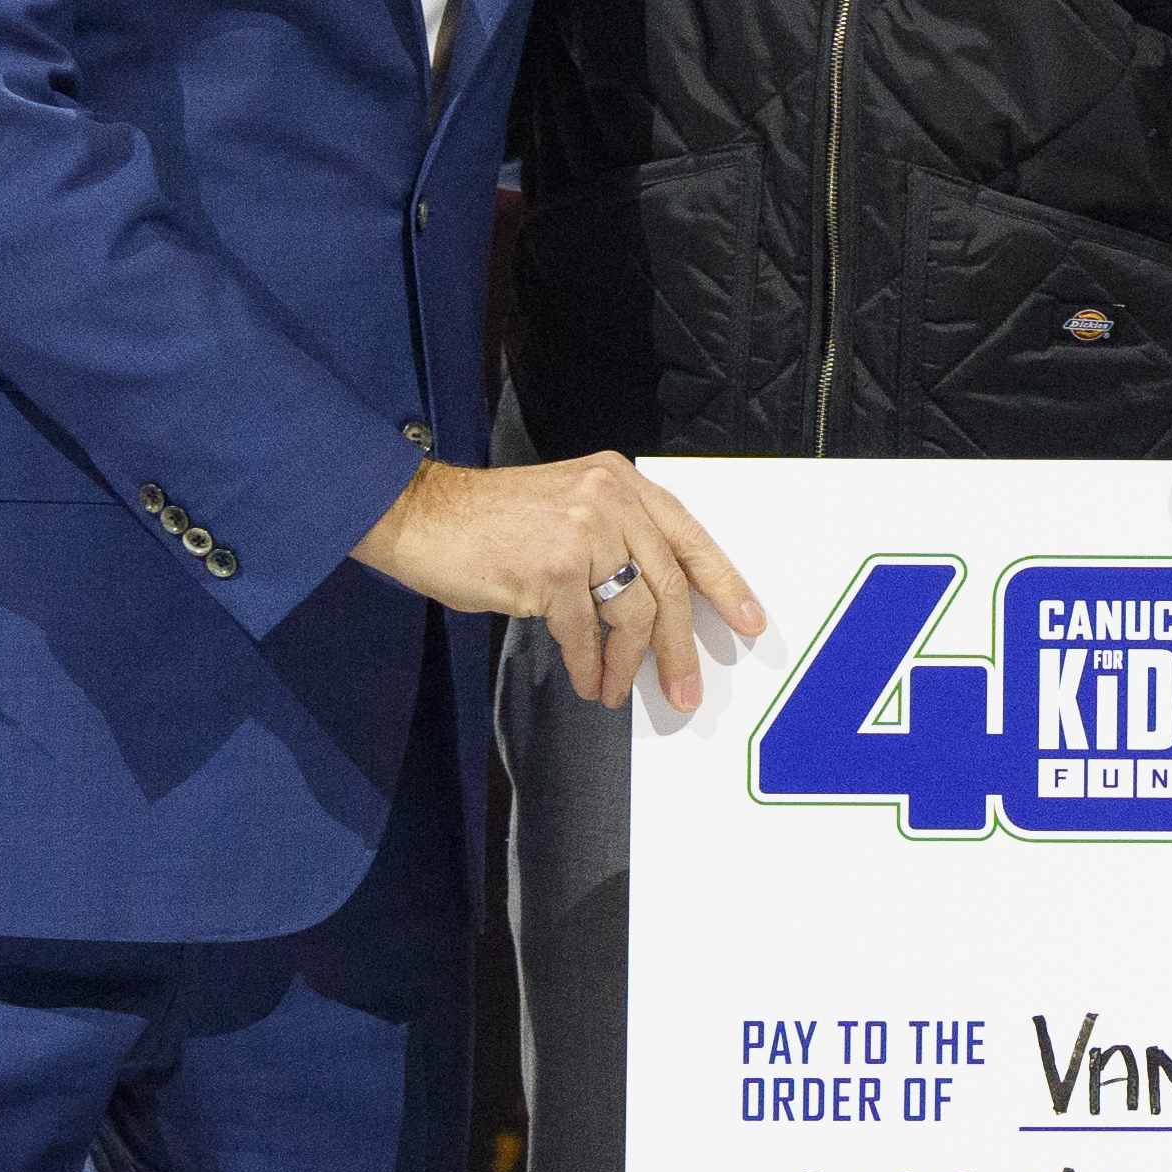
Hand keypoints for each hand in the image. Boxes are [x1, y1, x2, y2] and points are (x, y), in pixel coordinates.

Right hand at [365, 451, 761, 714]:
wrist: (422, 516)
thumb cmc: (491, 522)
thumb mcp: (568, 507)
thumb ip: (617, 538)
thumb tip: (659, 609)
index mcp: (620, 480)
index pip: (688, 535)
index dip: (723, 583)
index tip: (749, 621)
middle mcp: (609, 498)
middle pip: (669, 585)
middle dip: (680, 647)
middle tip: (685, 690)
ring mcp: (582, 531)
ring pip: (632, 614)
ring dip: (628, 665)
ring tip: (616, 690)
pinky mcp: (553, 570)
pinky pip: (586, 633)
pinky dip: (587, 664)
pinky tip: (586, 680)